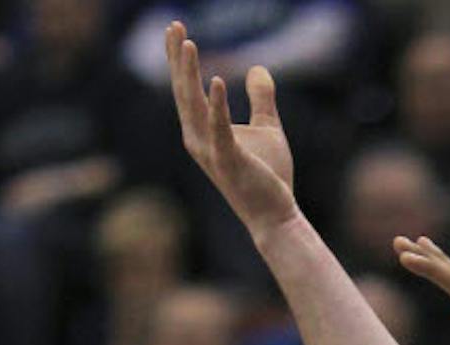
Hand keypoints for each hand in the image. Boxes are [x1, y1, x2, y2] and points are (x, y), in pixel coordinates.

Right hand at [167, 21, 297, 236]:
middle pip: (183, 91)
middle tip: (174, 25)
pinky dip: (216, 105)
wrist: (276, 214)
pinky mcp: (229, 161)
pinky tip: (216, 80)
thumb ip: (260, 98)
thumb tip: (258, 67)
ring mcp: (210, 151)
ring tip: (189, 43)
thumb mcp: (267, 128)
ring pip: (194, 106)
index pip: (187, 88)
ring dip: (191, 73)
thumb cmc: (268, 175)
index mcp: (202, 130)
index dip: (180, 59)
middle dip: (178, 58)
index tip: (176, 28)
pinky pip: (219, 129)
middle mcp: (197, 139)